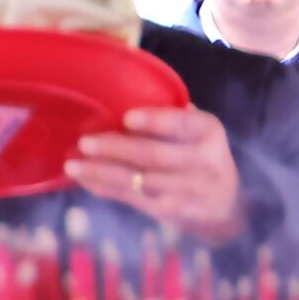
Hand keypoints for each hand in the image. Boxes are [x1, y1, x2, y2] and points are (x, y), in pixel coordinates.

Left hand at [65, 107, 245, 244]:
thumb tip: (122, 89)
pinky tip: (85, 180)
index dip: (155, 121)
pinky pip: (133, 199)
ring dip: (102, 172)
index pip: (183, 125)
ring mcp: (188, 190)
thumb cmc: (200, 155)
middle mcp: (203, 162)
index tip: (127, 118)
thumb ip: (171, 116)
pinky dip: (106, 189)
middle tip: (84, 142)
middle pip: (154, 155)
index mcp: (208, 131)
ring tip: (73, 164)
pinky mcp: (171, 211)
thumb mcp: (197, 132)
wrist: (225, 206)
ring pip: (139, 180)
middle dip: (115, 149)